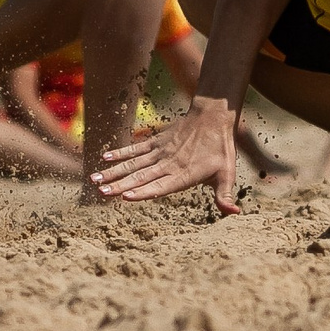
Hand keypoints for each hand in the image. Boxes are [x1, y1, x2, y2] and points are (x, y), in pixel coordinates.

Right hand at [93, 97, 241, 212]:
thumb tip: (234, 214)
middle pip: (141, 176)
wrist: (213, 115)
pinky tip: (105, 158)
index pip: (160, 186)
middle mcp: (168, 163)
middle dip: (120, 185)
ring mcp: (160, 151)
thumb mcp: (227, 173)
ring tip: (95, 179)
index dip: (144, 191)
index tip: (126, 197)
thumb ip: (225, 196)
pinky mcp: (156, 141)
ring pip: (133, 163)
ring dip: (114, 172)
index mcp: (183, 174)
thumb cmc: (220, 148)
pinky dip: (120, 152)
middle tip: (102, 193)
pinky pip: (135, 148)